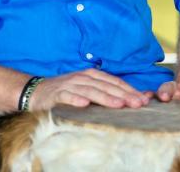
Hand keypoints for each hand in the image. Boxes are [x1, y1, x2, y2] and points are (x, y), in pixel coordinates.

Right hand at [28, 69, 151, 109]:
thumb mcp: (87, 89)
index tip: (143, 99)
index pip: (115, 82)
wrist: (37, 92)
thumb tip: (129, 98)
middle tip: (137, 103)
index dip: (129, 90)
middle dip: (123, 95)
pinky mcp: (57, 94)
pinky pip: (68, 96)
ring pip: (91, 91)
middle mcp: (83, 78)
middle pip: (106, 86)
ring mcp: (70, 85)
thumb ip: (105, 92)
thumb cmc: (67, 92)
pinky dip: (76, 99)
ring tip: (118, 104)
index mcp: (92, 75)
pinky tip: (84, 105)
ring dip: (105, 97)